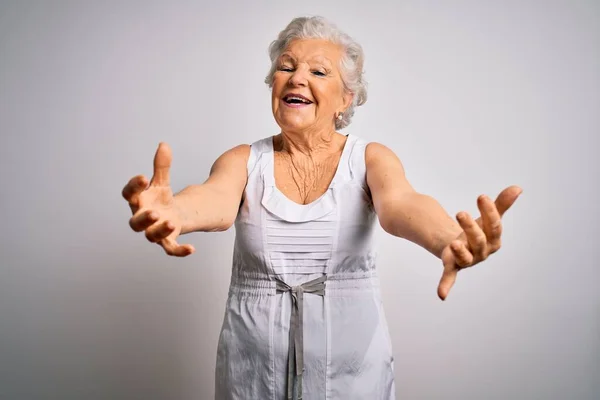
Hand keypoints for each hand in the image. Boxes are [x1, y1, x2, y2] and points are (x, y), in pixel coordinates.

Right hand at [122, 143, 194, 256]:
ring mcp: (154, 231)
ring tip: (170, 222)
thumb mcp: (162, 181)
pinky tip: (192, 248)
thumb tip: (164, 145)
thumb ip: (162, 166)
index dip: (134, 186)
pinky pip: (171, 249)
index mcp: (138, 201)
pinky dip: (179, 251)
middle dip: (144, 218)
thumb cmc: (160, 198)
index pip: (129, 194)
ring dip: (159, 231)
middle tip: (155, 211)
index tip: (144, 177)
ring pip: (152, 236)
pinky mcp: (167, 240)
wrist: (171, 213)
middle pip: (135, 223)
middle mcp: (142, 218)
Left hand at [437, 185, 521, 299]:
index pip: (493, 226)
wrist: (458, 243)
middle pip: (478, 240)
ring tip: (453, 243)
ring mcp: (467, 260)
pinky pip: (450, 277)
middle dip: (470, 227)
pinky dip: (446, 285)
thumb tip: (517, 188)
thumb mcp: (487, 217)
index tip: (481, 197)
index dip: (489, 212)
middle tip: (460, 213)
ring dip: (460, 251)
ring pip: (465, 255)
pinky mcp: (452, 265)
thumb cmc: (477, 230)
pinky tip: (442, 295)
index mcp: (493, 241)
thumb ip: (501, 204)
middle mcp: (482, 253)